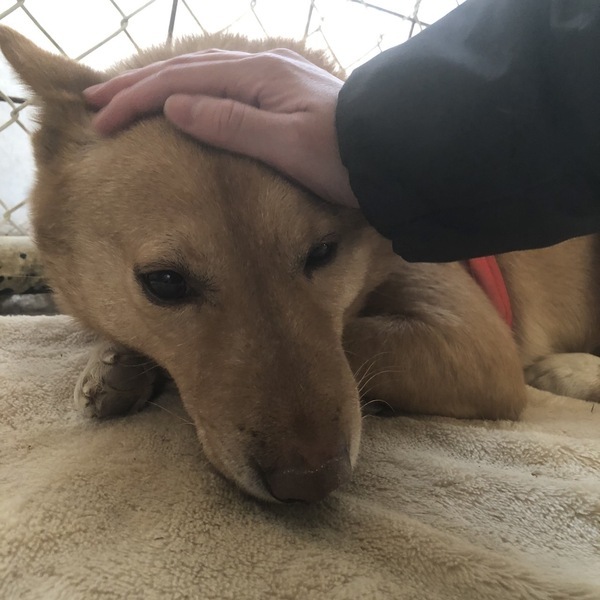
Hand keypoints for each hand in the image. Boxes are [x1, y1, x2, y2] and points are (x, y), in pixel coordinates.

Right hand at [84, 49, 358, 207]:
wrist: (394, 149)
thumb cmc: (343, 155)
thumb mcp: (286, 145)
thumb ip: (232, 124)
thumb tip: (174, 106)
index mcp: (257, 78)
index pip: (180, 83)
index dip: (137, 99)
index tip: (101, 120)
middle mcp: (262, 67)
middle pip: (186, 70)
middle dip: (138, 84)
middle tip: (96, 98)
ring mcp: (274, 77)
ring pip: (204, 73)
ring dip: (162, 83)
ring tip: (129, 94)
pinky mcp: (283, 92)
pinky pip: (225, 83)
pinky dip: (193, 87)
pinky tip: (187, 94)